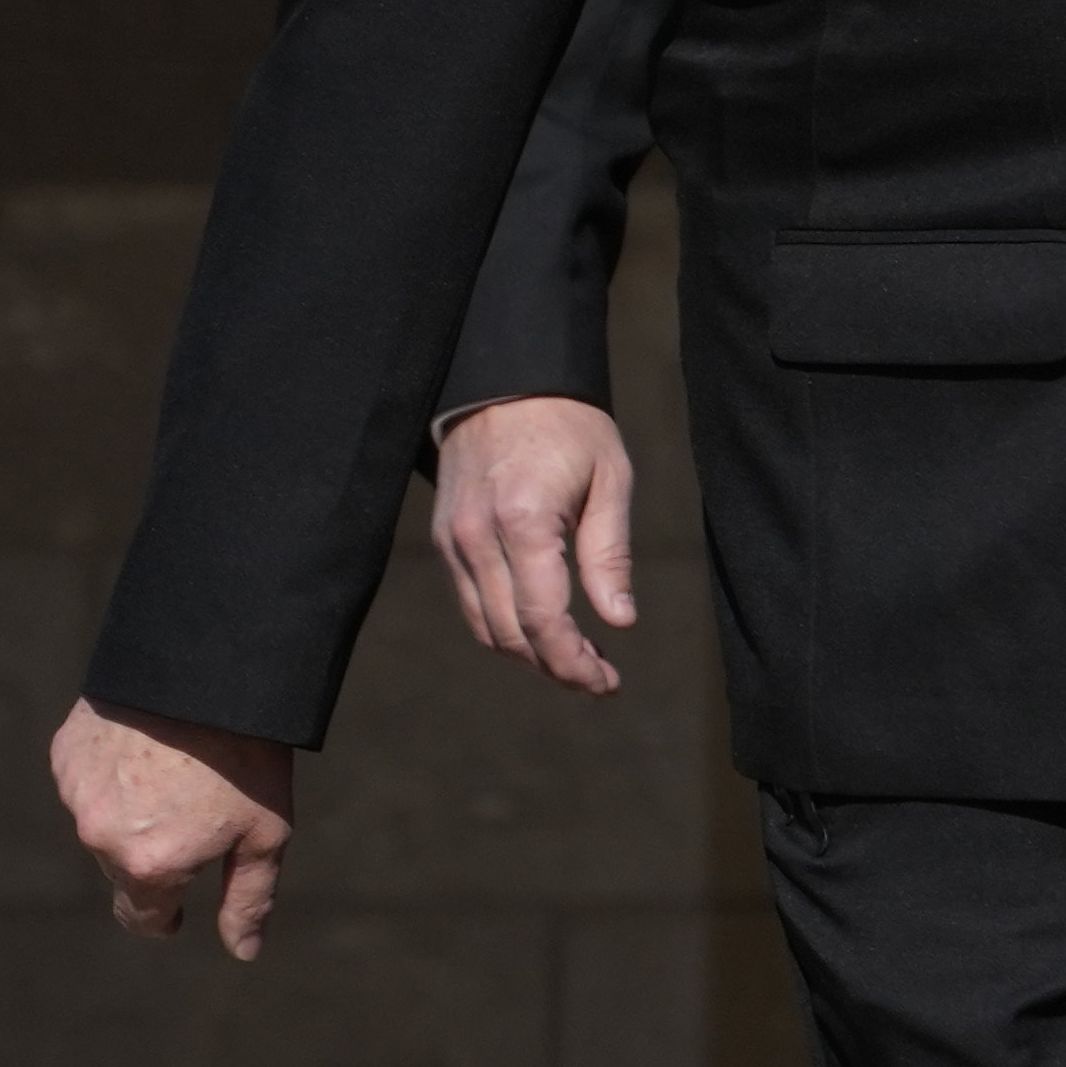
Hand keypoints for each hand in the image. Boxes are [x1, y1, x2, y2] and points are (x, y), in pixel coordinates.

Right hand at [50, 699, 298, 958]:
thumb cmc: (248, 757)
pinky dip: (115, 773)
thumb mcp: (266, 834)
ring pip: (104, 821)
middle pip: (124, 868)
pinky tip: (151, 747)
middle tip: (198, 815)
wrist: (208, 672)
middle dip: (157, 853)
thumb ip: (249, 899)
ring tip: (180, 774)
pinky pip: (88, 779)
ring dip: (134, 810)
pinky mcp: (65, 754)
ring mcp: (76, 794)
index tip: (178, 912)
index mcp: (148, 866)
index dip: (165, 916)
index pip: (142, 916)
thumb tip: (243, 953)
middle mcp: (100, 836)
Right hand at [430, 394, 638, 695]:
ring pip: (484, 626)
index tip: (607, 683)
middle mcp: (477, 538)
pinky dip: (503, 628)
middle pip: (510, 633)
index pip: (542, 617)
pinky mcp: (445, 539)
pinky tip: (541, 633)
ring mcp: (453, 541)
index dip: (573, 661)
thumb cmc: (570, 427)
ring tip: (577, 663)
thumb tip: (620, 620)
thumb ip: (610, 554)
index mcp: (523, 521)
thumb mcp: (611, 479)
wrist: (505, 383)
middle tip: (601, 680)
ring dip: (529, 655)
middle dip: (556, 667)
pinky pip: (470, 602)